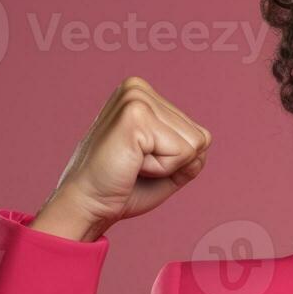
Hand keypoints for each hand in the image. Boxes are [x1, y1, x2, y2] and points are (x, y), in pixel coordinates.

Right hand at [31, 76, 212, 240]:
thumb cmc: (121, 188)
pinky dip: (161, 169)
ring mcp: (136, 98)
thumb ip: (192, 155)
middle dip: (173, 163)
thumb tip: (206, 140)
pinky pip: (182, 153)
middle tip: (135, 166)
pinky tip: (131, 164)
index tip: (141, 162)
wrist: (86, 205)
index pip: (198, 133)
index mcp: (144, 95)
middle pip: (200, 137)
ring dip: (166, 165)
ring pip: (194, 144)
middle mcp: (139, 88)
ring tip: (132, 164)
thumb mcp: (168, 170)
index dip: (177, 161)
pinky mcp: (136, 116)